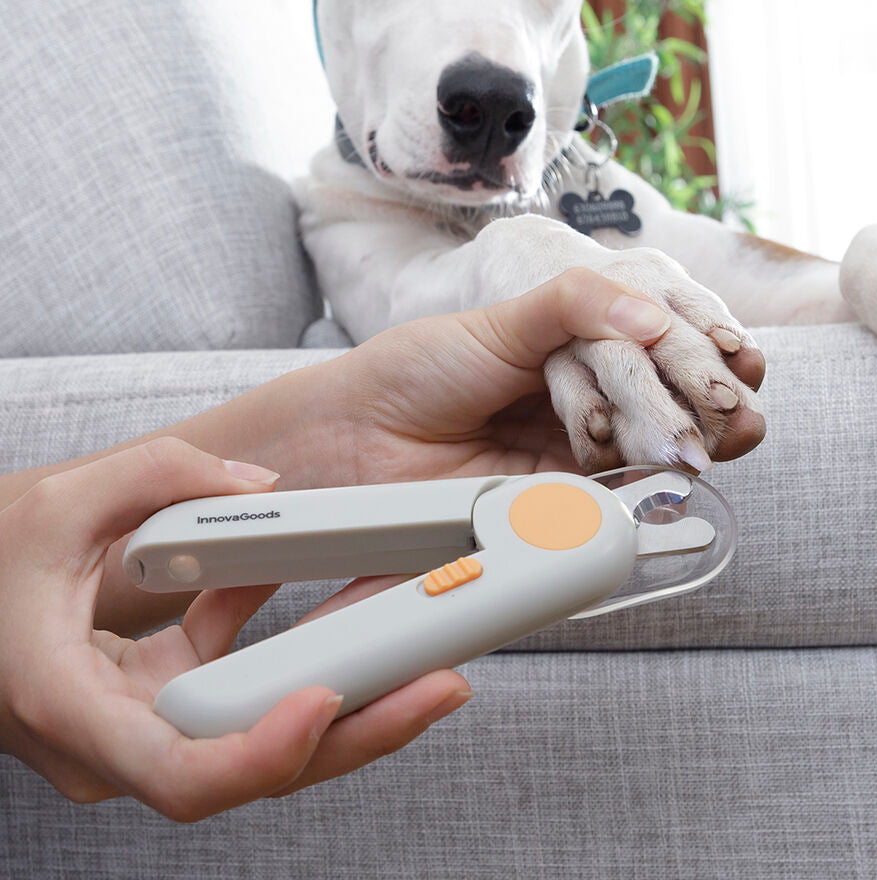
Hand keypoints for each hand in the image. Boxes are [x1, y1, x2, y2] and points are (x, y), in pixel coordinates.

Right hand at [0, 439, 470, 820]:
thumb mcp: (65, 502)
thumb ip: (162, 473)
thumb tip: (260, 489)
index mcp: (76, 708)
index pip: (183, 773)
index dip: (265, 753)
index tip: (325, 701)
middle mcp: (118, 741)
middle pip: (253, 767)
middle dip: (356, 730)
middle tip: (439, 685)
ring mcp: (146, 728)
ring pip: (264, 738)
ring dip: (352, 699)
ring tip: (431, 659)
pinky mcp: (167, 697)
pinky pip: (249, 692)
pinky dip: (305, 655)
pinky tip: (355, 612)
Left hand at [317, 266, 766, 487]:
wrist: (361, 436)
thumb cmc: (423, 365)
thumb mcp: (501, 319)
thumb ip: (574, 304)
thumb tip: (649, 315)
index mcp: (582, 338)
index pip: (661, 340)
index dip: (703, 348)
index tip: (739, 358)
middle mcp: (591, 390)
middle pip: (670, 394)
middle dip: (707, 400)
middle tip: (731, 409)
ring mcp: (580, 446)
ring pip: (653, 443)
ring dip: (683, 440)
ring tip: (699, 442)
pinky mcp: (562, 495)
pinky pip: (615, 490)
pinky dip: (638, 478)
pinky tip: (654, 465)